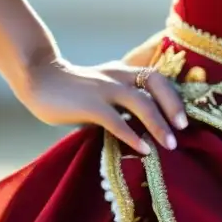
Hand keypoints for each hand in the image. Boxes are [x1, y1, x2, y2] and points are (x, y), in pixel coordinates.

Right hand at [16, 58, 186, 154]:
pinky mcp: (89, 104)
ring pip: (141, 102)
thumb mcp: (100, 91)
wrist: (37, 79)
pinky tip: (142, 150)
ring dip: (158, 124)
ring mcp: (103, 88)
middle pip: (156, 82)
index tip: (184, 118)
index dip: (174, 96)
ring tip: (169, 144)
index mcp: (121, 72)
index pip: (157, 77)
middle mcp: (117, 76)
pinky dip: (132, 135)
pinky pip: (116, 120)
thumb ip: (118, 103)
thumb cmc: (69, 92)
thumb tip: (141, 129)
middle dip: (173, 105)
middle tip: (183, 128)